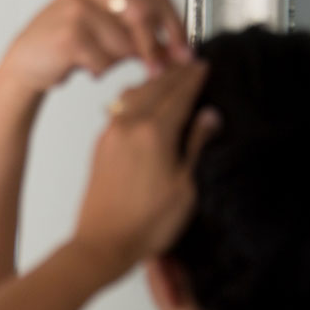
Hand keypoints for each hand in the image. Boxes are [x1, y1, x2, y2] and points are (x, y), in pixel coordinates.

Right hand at [0, 0, 191, 93]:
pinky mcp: (68, 32)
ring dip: (118, 61)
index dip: (175, 25)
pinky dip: (99, 70)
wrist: (29, 59)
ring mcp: (77, 5)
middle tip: (158, 69)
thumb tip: (179, 51)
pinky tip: (86, 65)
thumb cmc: (72, 40)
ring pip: (124, 43)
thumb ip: (145, 31)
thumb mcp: (113, 28)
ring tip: (99, 58)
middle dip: (154, 47)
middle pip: (144, 14)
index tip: (184, 50)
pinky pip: (104, 61)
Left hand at [72, 61, 220, 272]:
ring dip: (154, 81)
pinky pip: (120, 108)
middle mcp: (128, 127)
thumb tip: (209, 117)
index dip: (194, 78)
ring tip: (169, 76)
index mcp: (153, 133)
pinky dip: (137, 97)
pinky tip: (143, 102)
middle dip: (175, 72)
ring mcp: (111, 135)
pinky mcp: (100, 146)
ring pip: (135, 94)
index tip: (204, 66)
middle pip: (156, 87)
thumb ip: (196, 146)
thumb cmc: (143, 225)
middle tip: (190, 63)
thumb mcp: (185, 188)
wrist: (101, 245)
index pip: (180, 93)